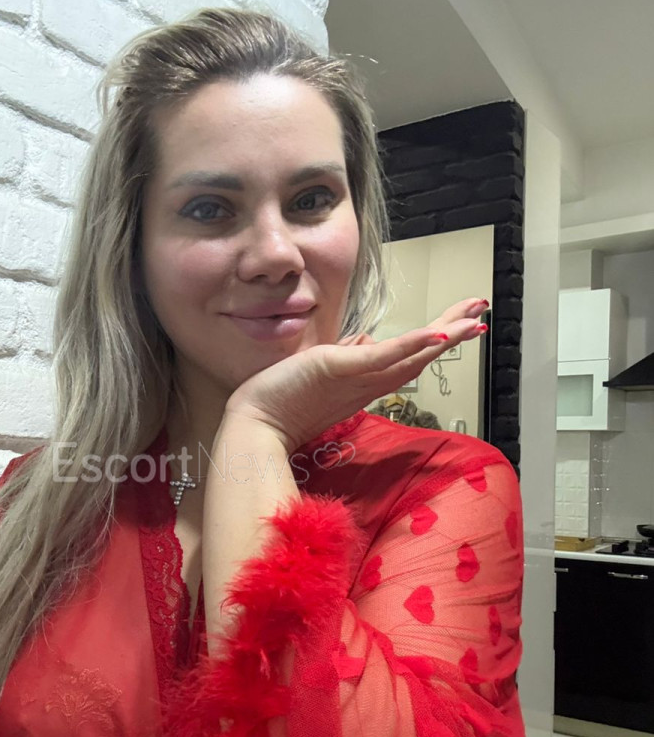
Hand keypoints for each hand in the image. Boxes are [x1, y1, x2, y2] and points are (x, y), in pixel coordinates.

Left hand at [224, 297, 488, 450]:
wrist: (254, 425)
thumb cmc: (280, 402)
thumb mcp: (321, 372)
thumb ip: (347, 358)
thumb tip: (366, 341)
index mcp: (366, 384)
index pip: (409, 359)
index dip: (439, 343)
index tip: (465, 323)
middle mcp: (368, 383)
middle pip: (420, 356)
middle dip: (453, 332)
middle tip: (482, 311)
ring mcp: (357, 378)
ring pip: (410, 356)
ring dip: (445, 336)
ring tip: (474, 320)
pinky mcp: (341, 370)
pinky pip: (383, 358)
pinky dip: (411, 346)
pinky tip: (436, 335)